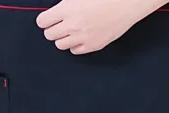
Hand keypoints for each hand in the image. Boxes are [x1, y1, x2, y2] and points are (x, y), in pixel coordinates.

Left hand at [36, 0, 158, 54]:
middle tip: (58, 25)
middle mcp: (72, 25)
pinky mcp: (93, 45)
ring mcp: (83, 38)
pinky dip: (74, 45)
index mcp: (67, 9)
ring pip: (60, 45)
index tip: (48, 19)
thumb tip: (58, 9)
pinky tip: (79, 37)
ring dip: (62, 38)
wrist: (125, 4)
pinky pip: (75, 51)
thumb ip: (65, 3)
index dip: (44, 20)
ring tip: (68, 31)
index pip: (43, 21)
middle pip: (49, 35)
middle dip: (52, 29)